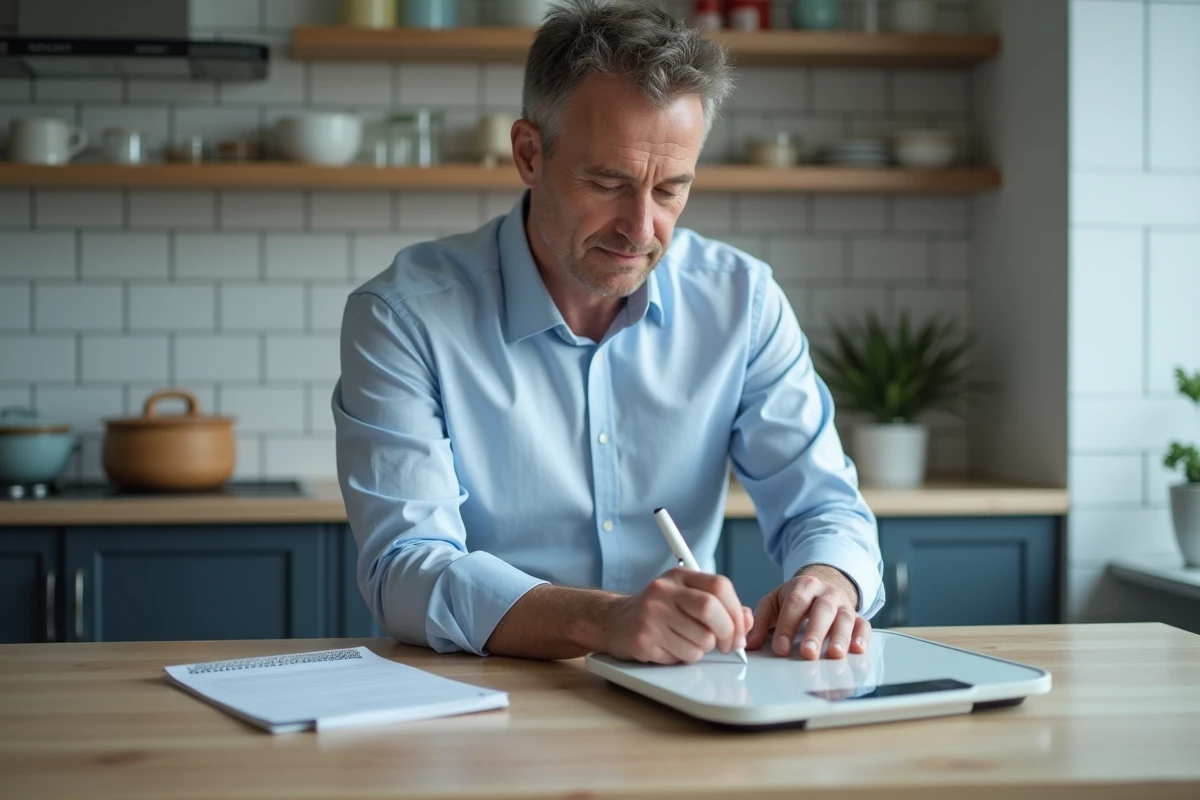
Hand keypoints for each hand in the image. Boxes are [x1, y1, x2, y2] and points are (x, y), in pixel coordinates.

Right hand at [603, 568, 753, 663]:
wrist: (613, 621)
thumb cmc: (656, 610)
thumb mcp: (686, 597)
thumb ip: (719, 605)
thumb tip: (747, 619)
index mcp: (679, 576)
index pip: (720, 586)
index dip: (736, 612)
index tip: (738, 630)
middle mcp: (664, 591)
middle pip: (710, 610)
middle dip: (726, 633)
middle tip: (726, 644)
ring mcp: (652, 614)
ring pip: (701, 639)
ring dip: (704, 648)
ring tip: (689, 642)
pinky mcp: (644, 638)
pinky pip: (683, 655)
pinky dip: (686, 657)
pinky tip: (672, 647)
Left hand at [746, 565, 870, 660]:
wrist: (824, 584)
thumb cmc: (795, 598)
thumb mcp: (774, 602)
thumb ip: (760, 621)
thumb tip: (749, 643)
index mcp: (803, 586)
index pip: (794, 603)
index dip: (787, 626)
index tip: (780, 648)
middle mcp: (826, 593)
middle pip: (822, 610)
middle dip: (815, 632)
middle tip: (808, 653)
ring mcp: (844, 605)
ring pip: (845, 618)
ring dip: (840, 637)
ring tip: (834, 655)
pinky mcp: (857, 617)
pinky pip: (864, 625)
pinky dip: (862, 637)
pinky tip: (857, 649)